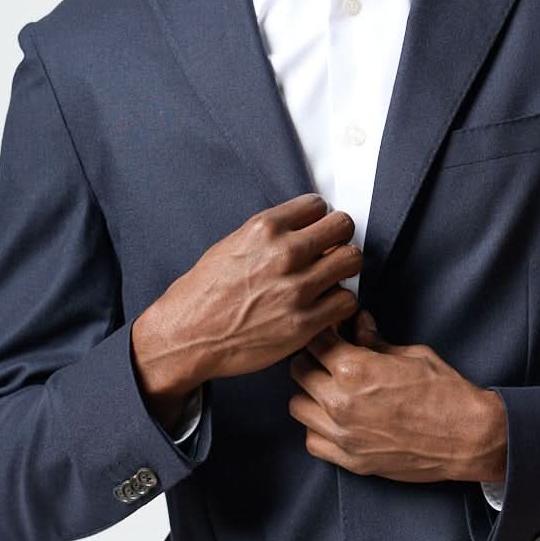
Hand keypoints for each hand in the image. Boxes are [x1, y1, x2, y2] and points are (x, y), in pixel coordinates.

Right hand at [131, 192, 360, 404]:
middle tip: (331, 252)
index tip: (316, 232)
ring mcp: (296, 289)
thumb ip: (270, 235)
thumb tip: (302, 230)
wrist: (187, 336)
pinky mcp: (304, 323)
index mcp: (264, 229)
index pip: (318, 205)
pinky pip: (347, 301)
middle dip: (339, 238)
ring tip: (330, 279)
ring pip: (352, 260)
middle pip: (343, 226)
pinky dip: (340, 303)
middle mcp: (284, 254)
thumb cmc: (204, 294)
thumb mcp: (231, 246)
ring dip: (344, 269)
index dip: (319, 219)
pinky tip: (325, 306)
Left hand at [287, 311, 507, 483]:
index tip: (332, 331)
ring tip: (329, 388)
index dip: (323, 332)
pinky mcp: (350, 460)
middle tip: (328, 356)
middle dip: (311, 358)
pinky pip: (312, 440)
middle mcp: (340, 402)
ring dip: (309, 393)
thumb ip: (375, 341)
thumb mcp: (412, 354)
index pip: (315, 341)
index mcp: (354, 370)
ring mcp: (342, 435)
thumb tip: (358, 324)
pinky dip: (317, 427)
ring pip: (297, 406)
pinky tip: (335, 419)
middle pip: (299, 371)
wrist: (469, 438)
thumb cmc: (446, 393)